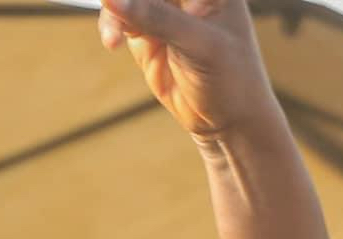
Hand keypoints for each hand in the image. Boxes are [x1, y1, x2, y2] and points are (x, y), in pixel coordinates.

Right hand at [97, 0, 278, 143]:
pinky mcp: (147, 29)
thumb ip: (158, 18)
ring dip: (115, 9)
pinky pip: (118, 14)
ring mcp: (165, 9)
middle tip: (114, 8)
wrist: (229, 122)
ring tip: (117, 34)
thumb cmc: (231, 81)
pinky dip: (110, 23)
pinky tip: (112, 42)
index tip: (133, 2)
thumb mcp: (200, 46)